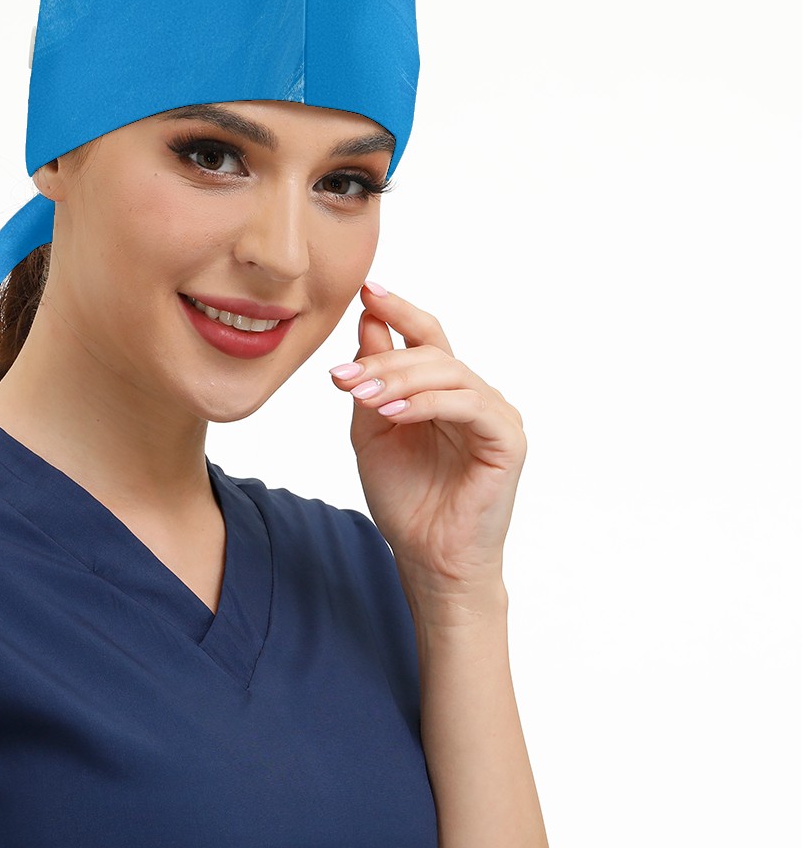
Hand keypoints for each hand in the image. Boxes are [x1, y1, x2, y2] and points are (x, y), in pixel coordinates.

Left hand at [328, 282, 526, 611]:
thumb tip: (367, 322)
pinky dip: (426, 404)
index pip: (425, 335)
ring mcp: (494, 415)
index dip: (398, 309)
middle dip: (382, 358)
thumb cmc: (405, 498)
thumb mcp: (373, 429)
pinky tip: (392, 413)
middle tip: (342, 376)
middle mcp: (473, 395)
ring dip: (399, 379)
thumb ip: (372, 379)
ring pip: (447, 373)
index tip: (366, 289)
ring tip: (361, 396)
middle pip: (431, 352)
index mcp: (443, 391)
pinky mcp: (507, 440)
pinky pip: (467, 405)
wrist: (427, 558)